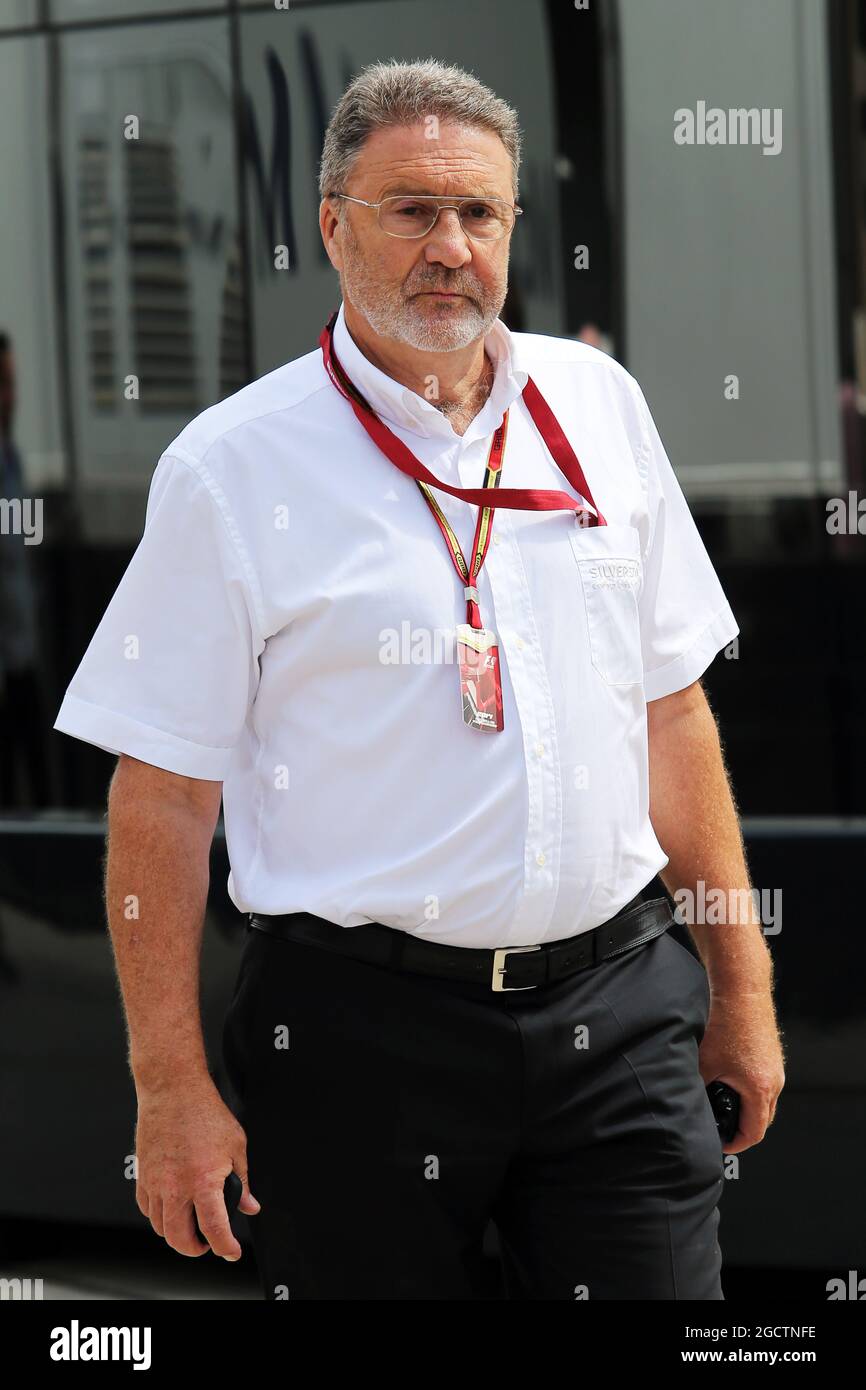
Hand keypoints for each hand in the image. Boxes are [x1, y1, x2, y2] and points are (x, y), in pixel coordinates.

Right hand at [134, 1072, 260, 1258]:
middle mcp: (176, 1187)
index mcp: (203, 1181)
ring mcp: (156, 1183)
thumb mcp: (236, 1145)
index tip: (231, 1251)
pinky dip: (159, 1216)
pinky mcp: (142, 1176)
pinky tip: (172, 1207)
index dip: (225, 1247)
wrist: (173, 1090)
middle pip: (180, 1239)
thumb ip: (242, 1180)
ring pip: (160, 1227)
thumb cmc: (204, 1112)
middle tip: (209, 1242)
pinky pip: (147, 1209)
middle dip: (197, 1248)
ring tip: (191, 1226)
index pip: (214, 1230)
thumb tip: (248, 1204)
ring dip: (176, 1234)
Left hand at [698, 988, 784, 1154]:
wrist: (741, 990)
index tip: (721, 1144)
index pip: (754, 1132)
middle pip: (763, 1120)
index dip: (735, 1143)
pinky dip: (750, 1089)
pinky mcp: (772, 1055)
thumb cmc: (726, 1022)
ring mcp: (776, 1067)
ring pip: (765, 1101)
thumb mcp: (705, 1063)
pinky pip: (765, 1082)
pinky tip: (730, 1079)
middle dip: (742, 1127)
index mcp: (761, 1088)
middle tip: (721, 1128)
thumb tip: (689, 1102)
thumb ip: (700, 1088)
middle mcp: (775, 1080)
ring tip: (723, 1103)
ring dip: (747, 1107)